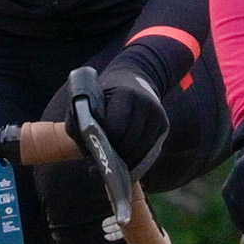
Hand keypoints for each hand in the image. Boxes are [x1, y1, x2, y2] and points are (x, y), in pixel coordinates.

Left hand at [95, 39, 180, 177]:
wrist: (134, 77)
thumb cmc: (106, 93)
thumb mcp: (89, 100)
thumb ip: (79, 122)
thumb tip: (87, 153)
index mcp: (126, 95)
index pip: (116, 129)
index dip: (104, 143)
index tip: (93, 150)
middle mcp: (146, 105)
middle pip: (129, 143)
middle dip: (114, 156)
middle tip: (100, 163)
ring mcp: (157, 115)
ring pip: (141, 150)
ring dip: (126, 162)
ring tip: (110, 166)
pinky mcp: (164, 125)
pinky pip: (150, 151)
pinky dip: (137, 161)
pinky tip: (124, 165)